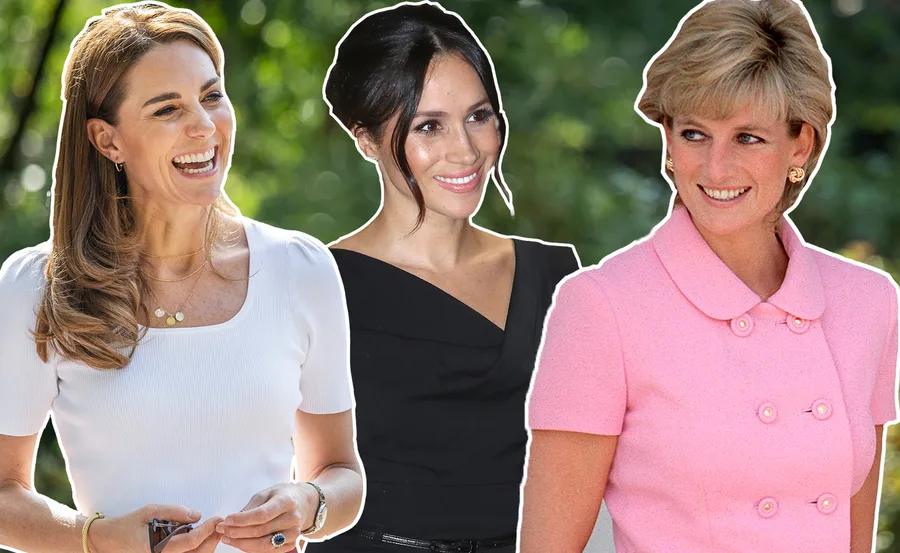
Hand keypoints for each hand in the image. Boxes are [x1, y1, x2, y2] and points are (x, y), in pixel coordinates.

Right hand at [89, 504, 222, 552]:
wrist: (108, 541)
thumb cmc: (127, 525)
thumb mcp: (149, 511)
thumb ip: (173, 512)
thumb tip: (196, 515)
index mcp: (159, 548)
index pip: (190, 541)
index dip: (207, 530)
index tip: (217, 519)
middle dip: (212, 540)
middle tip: (220, 525)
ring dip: (207, 546)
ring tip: (214, 530)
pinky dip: (197, 549)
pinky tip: (203, 538)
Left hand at [216, 482, 318, 551]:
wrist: (304, 503)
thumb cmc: (282, 496)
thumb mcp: (267, 493)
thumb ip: (251, 507)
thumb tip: (231, 521)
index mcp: (286, 501)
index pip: (262, 514)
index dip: (242, 519)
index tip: (226, 520)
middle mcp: (293, 518)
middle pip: (260, 531)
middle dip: (236, 531)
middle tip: (221, 529)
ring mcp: (294, 533)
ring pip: (263, 544)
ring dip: (241, 543)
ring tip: (227, 538)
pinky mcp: (291, 543)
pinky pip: (268, 551)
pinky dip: (251, 549)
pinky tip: (239, 542)